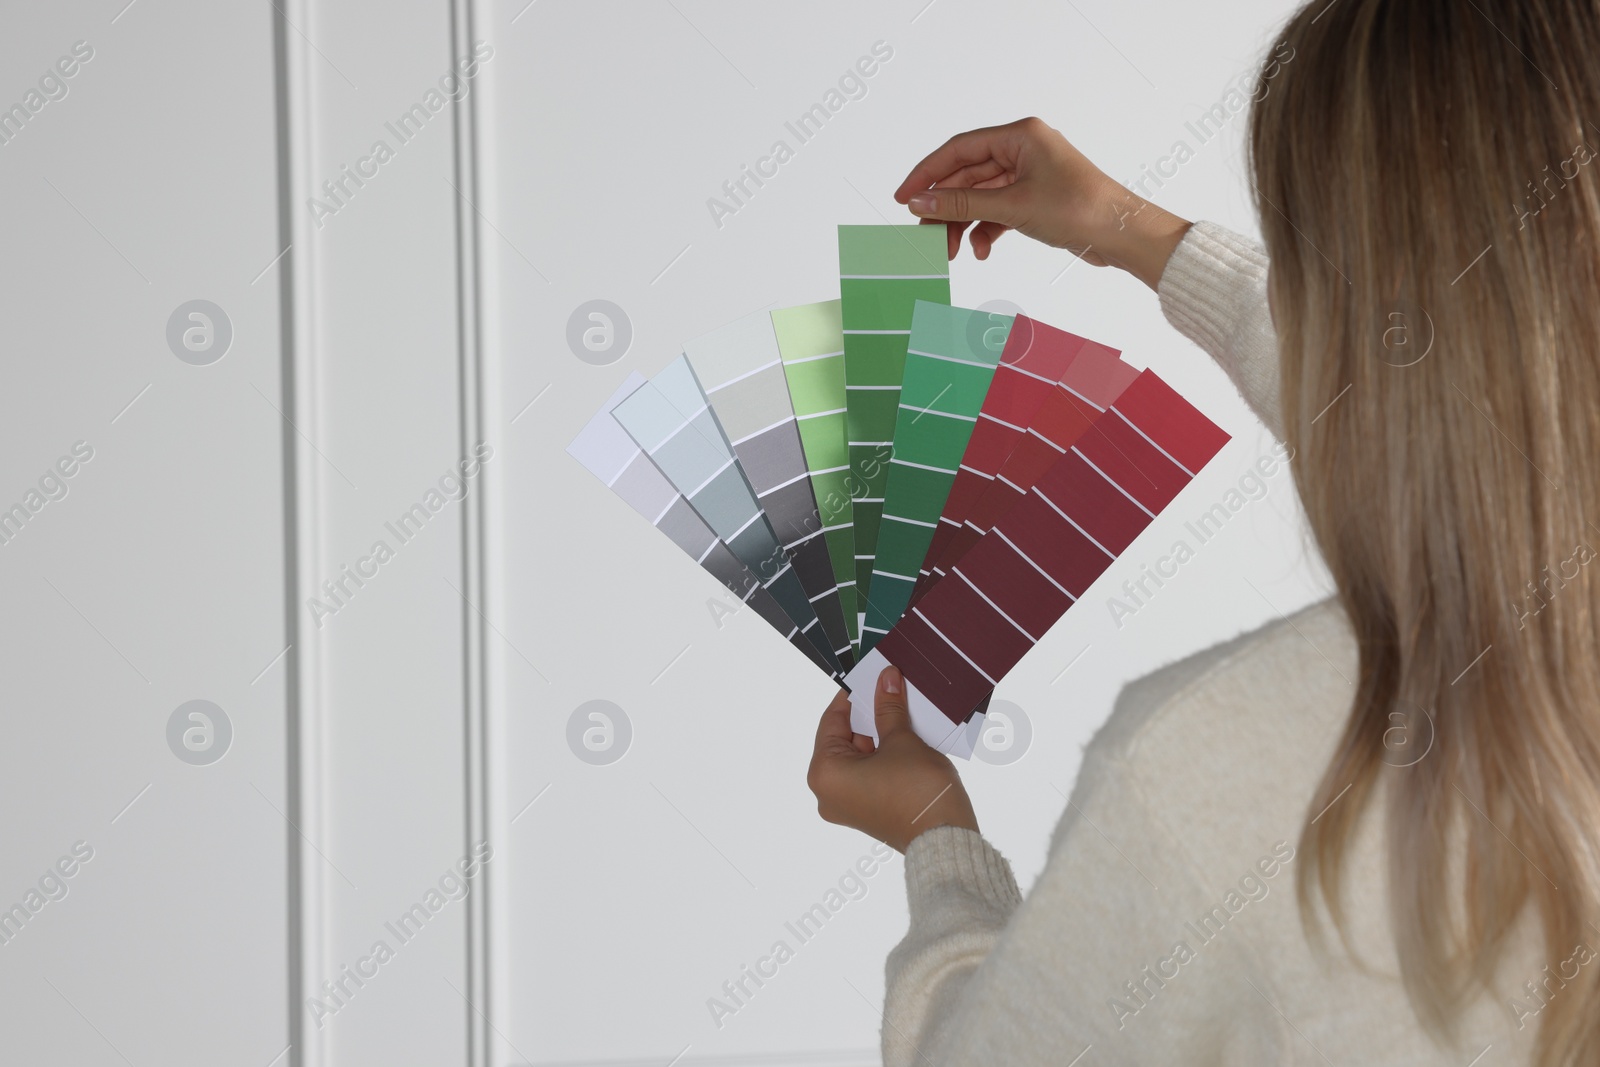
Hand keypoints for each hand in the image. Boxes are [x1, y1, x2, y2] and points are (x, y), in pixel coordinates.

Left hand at [806, 666, 978, 851]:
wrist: (945, 839)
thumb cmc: (918, 793)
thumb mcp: (902, 741)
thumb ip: (889, 708)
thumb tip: (886, 679)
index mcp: (825, 774)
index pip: (832, 722)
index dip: (853, 697)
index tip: (869, 678)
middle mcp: (828, 793)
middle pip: (844, 740)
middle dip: (869, 716)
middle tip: (889, 691)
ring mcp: (848, 806)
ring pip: (859, 757)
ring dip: (880, 735)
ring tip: (902, 711)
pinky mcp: (868, 812)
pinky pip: (870, 773)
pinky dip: (884, 755)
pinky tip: (905, 736)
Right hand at [894, 116, 1191, 290]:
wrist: (1122, 235)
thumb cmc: (1080, 209)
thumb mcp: (1012, 206)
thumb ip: (961, 205)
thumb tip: (920, 202)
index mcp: (1020, 135)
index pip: (959, 149)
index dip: (927, 174)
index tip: (903, 198)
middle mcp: (1023, 149)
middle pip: (967, 176)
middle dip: (946, 208)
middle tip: (924, 234)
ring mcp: (1029, 175)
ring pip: (980, 197)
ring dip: (964, 224)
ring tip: (951, 251)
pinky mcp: (1035, 199)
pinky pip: (997, 211)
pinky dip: (986, 230)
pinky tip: (981, 250)